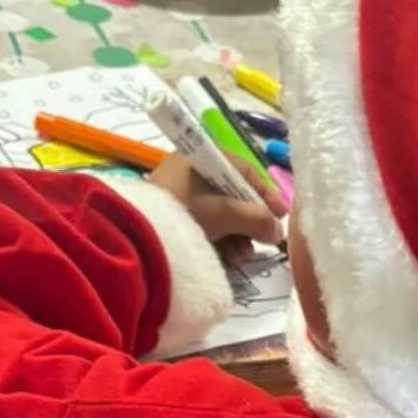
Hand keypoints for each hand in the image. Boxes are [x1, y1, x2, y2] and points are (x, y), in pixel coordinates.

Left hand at [149, 151, 285, 264]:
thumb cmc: (185, 212)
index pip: (246, 171)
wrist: (136, 235)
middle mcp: (192, 171)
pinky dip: (219, 241)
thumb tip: (278, 231)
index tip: (281, 218)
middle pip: (234, 195)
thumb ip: (256, 219)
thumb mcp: (224, 213)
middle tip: (262, 244)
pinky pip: (205, 225)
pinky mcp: (173, 217)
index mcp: (203, 157)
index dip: (267, 194)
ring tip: (241, 258)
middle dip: (250, 223)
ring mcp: (181, 194)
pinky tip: (226, 259)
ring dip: (237, 237)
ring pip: (221, 214)